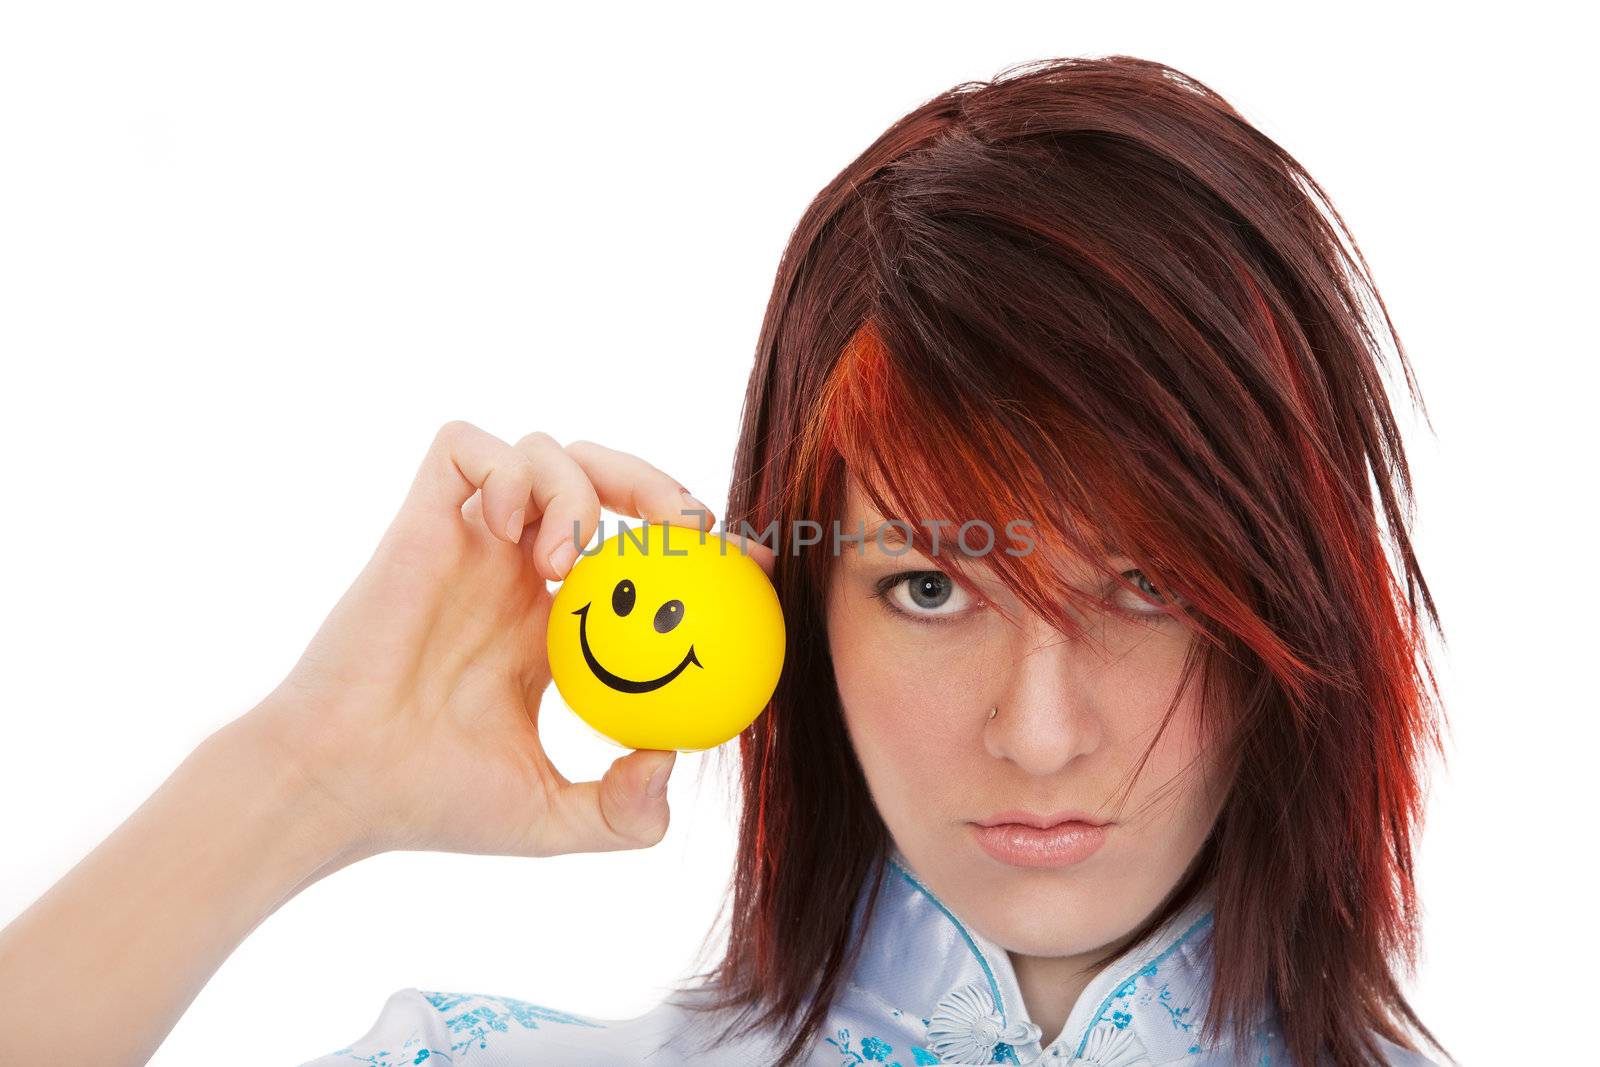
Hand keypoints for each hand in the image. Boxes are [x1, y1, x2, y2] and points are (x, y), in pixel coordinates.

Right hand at [253, 420, 773, 860]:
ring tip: (573, 561)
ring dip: (584, 487)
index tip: (754, 565)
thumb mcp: (556, 818)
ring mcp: (470, 539)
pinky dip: (514, 470)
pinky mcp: (420, 518)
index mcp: (553, 623)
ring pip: (546, 450)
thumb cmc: (434, 804)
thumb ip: (628, 807)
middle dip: (660, 485)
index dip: (703, 549)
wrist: (340, 787)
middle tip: (694, 532)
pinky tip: (528, 538)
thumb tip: (681, 760)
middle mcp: (516, 569)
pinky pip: (470, 447)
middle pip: (606, 481)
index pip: (642, 557)